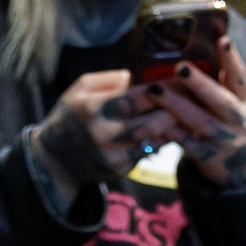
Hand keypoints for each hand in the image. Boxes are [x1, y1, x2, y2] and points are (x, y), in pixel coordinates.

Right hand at [29, 68, 179, 212]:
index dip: (160, 91)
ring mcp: (113, 155)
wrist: (56, 157)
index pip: (135, 98)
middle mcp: (103, 133)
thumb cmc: (72, 115)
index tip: (177, 82)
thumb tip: (133, 75)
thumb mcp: (80, 89)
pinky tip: (171, 130)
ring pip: (154, 141)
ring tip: (185, 113)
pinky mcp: (121, 170)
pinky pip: (149, 153)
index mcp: (92, 108)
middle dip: (173, 110)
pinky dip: (162, 141)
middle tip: (189, 99)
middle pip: (151, 123)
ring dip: (172, 127)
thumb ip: (107, 79)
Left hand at [146, 37, 245, 191]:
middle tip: (180, 67)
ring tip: (154, 89)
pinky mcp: (209, 157)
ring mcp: (224, 140)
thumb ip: (227, 80)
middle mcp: (238, 120)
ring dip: (177, 105)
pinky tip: (155, 122)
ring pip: (201, 122)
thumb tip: (211, 42)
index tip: (223, 40)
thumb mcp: (241, 103)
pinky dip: (172, 134)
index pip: (242, 78)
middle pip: (221, 101)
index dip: (233, 59)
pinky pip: (188, 144)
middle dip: (200, 84)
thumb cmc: (236, 123)